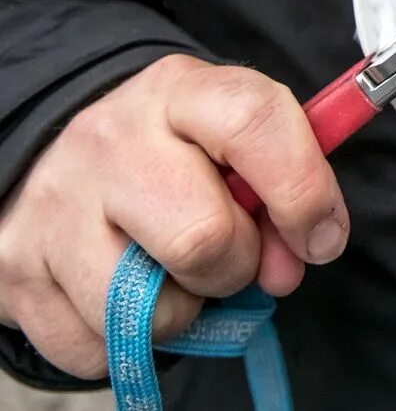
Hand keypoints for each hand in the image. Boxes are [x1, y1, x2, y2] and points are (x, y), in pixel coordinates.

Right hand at [0, 55, 348, 377]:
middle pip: (205, 237)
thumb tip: (296, 261)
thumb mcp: (233, 141)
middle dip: (238, 264)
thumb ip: (284, 187)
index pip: (255, 121)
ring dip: (183, 307)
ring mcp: (56, 206)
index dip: (304, 190)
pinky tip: (122, 290)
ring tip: (170, 269)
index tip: (321, 236)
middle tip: (231, 253)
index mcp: (180, 91)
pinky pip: (101, 349)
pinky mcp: (16, 270)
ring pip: (153, 309)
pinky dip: (127, 338)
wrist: (56, 159)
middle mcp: (111, 139)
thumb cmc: (173, 153)